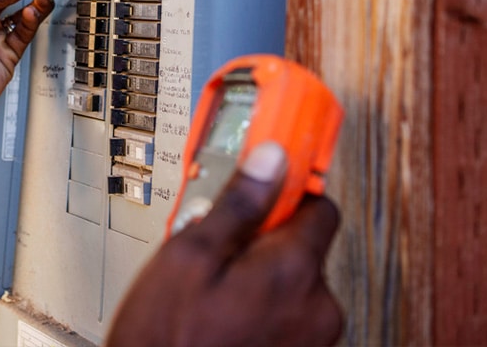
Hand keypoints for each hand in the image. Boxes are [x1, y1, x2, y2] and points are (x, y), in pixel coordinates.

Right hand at [105, 142, 342, 346]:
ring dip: (260, 273)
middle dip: (264, 237)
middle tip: (219, 242)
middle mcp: (317, 310)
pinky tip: (223, 313)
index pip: (319, 203)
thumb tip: (269, 158)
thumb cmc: (168, 343)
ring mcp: (312, 342)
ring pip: (293, 280)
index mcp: (294, 272)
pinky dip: (263, 306)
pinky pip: (288, 314)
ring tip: (213, 284)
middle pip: (303, 243)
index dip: (287, 188)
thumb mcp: (189, 256)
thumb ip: (237, 203)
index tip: (266, 180)